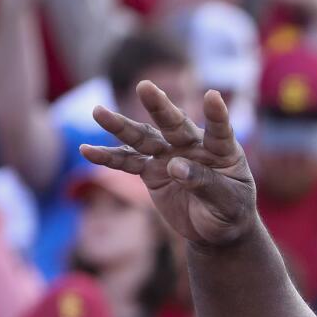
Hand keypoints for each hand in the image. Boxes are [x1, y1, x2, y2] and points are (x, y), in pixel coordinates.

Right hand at [81, 83, 258, 249]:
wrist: (215, 229)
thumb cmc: (230, 212)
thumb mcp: (227, 202)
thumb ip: (204, 182)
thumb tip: (174, 165)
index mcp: (221, 150)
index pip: (219, 131)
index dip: (216, 115)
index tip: (212, 97)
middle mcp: (192, 146)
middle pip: (173, 124)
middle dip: (159, 107)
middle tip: (145, 87)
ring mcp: (168, 155)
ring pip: (143, 138)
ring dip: (121, 126)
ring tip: (97, 112)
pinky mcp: (151, 170)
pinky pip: (127, 163)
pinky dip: (108, 158)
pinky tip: (87, 151)